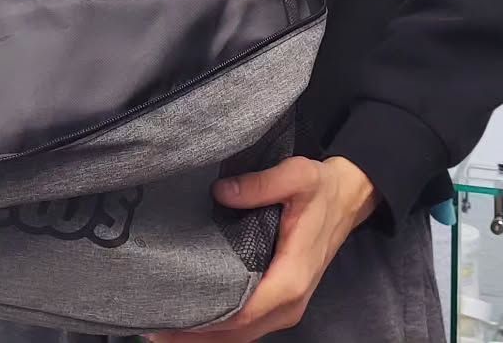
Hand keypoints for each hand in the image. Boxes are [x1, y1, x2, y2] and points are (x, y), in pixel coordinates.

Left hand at [146, 156, 378, 342]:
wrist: (350, 197)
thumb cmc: (322, 188)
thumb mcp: (296, 175)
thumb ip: (259, 185)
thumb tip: (220, 193)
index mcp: (291, 278)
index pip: (243, 314)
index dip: (204, 321)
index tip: (168, 319)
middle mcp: (289, 302)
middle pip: (237, 334)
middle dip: (196, 336)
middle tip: (152, 327)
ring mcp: (287, 306)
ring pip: (242, 335)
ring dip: (206, 336)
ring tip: (164, 327)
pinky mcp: (283, 301)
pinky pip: (249, 325)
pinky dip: (221, 328)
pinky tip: (196, 317)